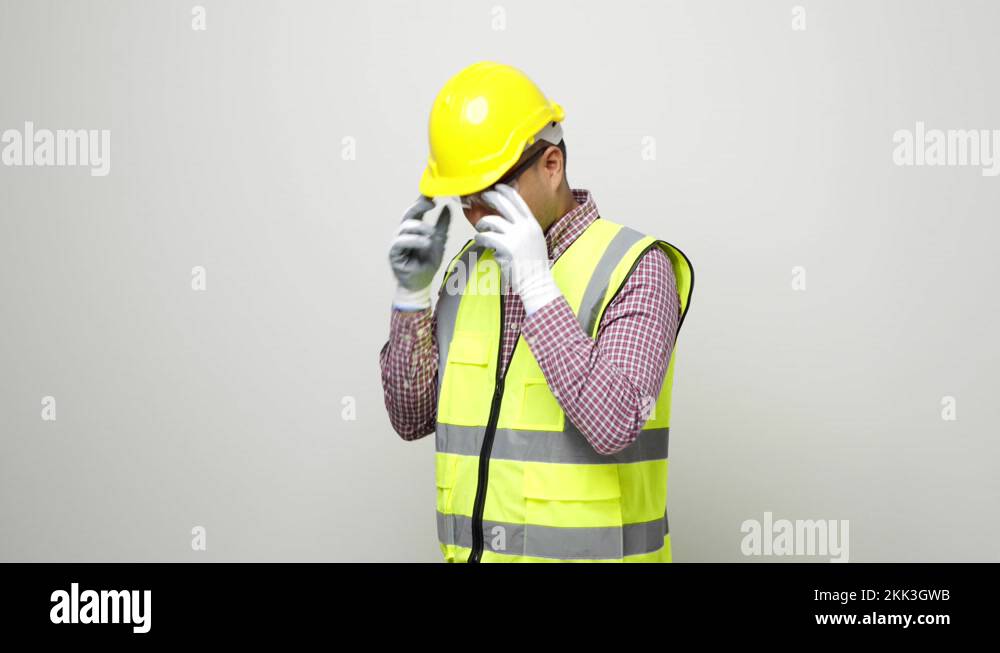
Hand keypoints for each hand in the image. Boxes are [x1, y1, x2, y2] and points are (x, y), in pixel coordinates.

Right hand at [388, 196, 453, 308]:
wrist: (420, 283)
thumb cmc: (427, 263)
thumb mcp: (440, 242)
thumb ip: (442, 225)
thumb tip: (447, 207)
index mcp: (415, 228)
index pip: (416, 209)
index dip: (422, 200)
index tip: (433, 193)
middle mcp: (404, 232)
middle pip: (408, 213)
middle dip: (419, 206)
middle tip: (431, 203)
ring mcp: (397, 241)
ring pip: (406, 226)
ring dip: (421, 228)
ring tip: (432, 236)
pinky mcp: (393, 252)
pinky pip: (400, 241)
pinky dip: (414, 240)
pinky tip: (425, 243)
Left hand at [474, 183, 561, 314]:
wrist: (537, 282)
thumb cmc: (533, 265)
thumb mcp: (533, 240)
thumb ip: (522, 228)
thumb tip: (504, 219)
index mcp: (532, 224)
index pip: (517, 199)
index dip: (504, 191)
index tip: (496, 188)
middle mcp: (525, 227)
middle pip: (503, 203)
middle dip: (490, 197)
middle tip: (481, 197)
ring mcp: (516, 236)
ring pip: (491, 220)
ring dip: (482, 224)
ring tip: (481, 230)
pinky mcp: (506, 247)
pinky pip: (486, 237)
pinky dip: (480, 239)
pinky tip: (480, 242)